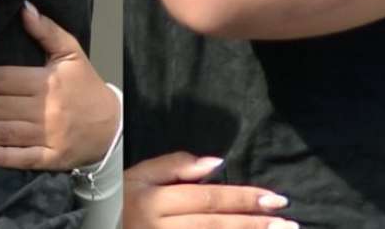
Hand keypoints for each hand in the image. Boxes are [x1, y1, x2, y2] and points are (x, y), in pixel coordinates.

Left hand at [0, 1, 119, 169]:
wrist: (113, 126)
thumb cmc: (86, 86)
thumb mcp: (72, 53)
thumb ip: (47, 31)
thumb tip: (25, 8)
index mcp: (46, 82)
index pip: (2, 79)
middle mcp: (45, 109)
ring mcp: (47, 136)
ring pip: (2, 133)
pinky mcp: (50, 159)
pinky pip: (21, 158)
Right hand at [123, 152, 297, 227]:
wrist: (97, 226)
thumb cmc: (120, 198)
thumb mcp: (140, 173)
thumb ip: (176, 165)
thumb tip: (215, 163)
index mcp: (156, 201)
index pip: (209, 199)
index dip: (242, 198)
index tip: (274, 198)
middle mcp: (162, 228)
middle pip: (216, 226)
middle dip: (254, 224)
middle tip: (288, 223)